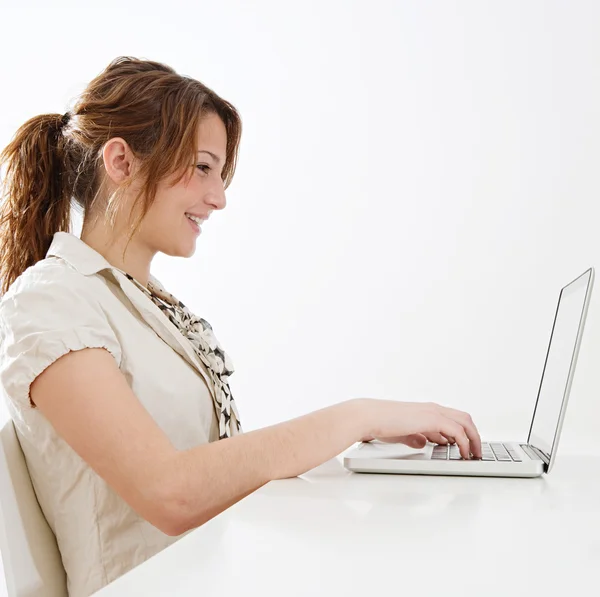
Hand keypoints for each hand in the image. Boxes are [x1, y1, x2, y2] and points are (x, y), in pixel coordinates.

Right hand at [355, 398, 481, 458]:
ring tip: (475, 454)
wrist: (370, 417)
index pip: (453, 418)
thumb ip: (415, 437)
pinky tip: (464, 453)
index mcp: (426, 410)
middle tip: (476, 451)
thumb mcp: (402, 433)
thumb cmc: (381, 424)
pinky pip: (457, 431)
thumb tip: (423, 443)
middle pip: (464, 418)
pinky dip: (464, 442)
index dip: (463, 433)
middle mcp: (433, 408)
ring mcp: (433, 412)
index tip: (466, 447)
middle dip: (474, 435)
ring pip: (465, 422)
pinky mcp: (432, 419)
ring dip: (474, 439)